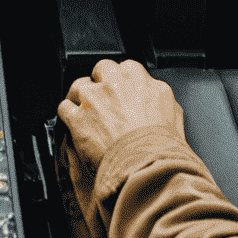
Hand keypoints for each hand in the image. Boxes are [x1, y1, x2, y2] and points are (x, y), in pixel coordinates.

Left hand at [56, 59, 185, 167]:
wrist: (147, 169)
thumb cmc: (162, 147)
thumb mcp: (174, 115)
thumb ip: (159, 97)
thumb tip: (154, 94)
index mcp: (138, 78)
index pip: (125, 68)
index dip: (122, 82)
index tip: (121, 93)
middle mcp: (113, 82)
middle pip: (101, 70)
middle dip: (100, 82)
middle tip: (104, 100)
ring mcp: (93, 98)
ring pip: (79, 86)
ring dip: (81, 98)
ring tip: (85, 112)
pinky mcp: (77, 118)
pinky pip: (64, 108)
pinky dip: (67, 116)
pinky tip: (73, 125)